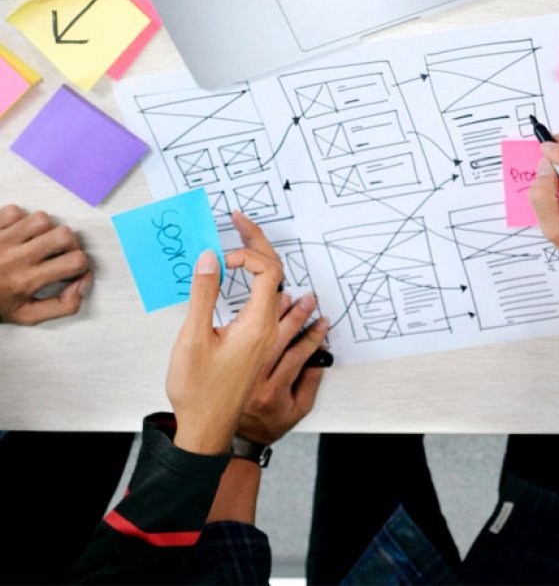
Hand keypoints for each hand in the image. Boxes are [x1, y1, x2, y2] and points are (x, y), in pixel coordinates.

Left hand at [0, 205, 91, 325]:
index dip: (81, 266)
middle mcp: (15, 258)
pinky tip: (17, 235)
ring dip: (46, 229)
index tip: (71, 271)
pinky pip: (14, 211)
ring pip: (42, 219)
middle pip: (64, 235)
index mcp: (26, 282)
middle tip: (59, 254)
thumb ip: (63, 305)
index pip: (75, 262)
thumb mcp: (27, 316)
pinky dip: (20, 220)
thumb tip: (82, 284)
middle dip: (69, 243)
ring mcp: (1, 240)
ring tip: (37, 242)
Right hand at [166, 212, 283, 455]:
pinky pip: (271, 304)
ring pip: (276, 287)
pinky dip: (263, 282)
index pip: (269, 270)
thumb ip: (203, 295)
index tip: (221, 259)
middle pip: (276, 273)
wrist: (207, 428)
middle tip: (240, 219)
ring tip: (248, 237)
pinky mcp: (259, 344)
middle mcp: (267, 327)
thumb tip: (211, 258)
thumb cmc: (198, 390)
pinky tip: (252, 279)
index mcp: (256, 324)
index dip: (247, 254)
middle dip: (258, 242)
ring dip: (263, 260)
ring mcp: (266, 337)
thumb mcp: (193, 339)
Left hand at [237, 291, 328, 444]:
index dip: (312, 336)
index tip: (322, 322)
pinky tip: (262, 307)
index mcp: (274, 392)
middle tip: (309, 300)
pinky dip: (253, 319)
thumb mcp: (299, 409)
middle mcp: (254, 379)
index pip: (297, 356)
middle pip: (278, 339)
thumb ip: (311, 381)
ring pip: (258, 335)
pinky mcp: (226, 362)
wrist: (234, 436)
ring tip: (288, 297)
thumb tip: (320, 352)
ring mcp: (239, 370)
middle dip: (297, 317)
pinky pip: (241, 335)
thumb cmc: (269, 423)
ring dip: (275, 314)